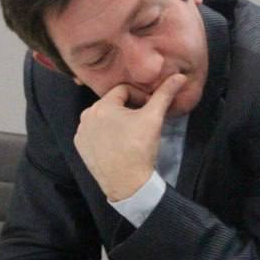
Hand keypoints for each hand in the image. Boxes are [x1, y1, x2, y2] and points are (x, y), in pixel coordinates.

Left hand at [74, 74, 185, 201]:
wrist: (127, 183)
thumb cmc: (140, 148)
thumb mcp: (154, 119)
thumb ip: (164, 94)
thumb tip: (179, 76)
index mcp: (102, 106)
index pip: (123, 90)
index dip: (140, 97)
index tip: (150, 110)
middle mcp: (86, 116)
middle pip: (112, 103)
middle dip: (128, 109)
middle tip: (143, 123)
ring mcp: (81, 132)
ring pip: (103, 118)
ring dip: (117, 121)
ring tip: (131, 134)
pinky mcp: (80, 146)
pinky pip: (94, 132)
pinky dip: (106, 134)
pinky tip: (118, 144)